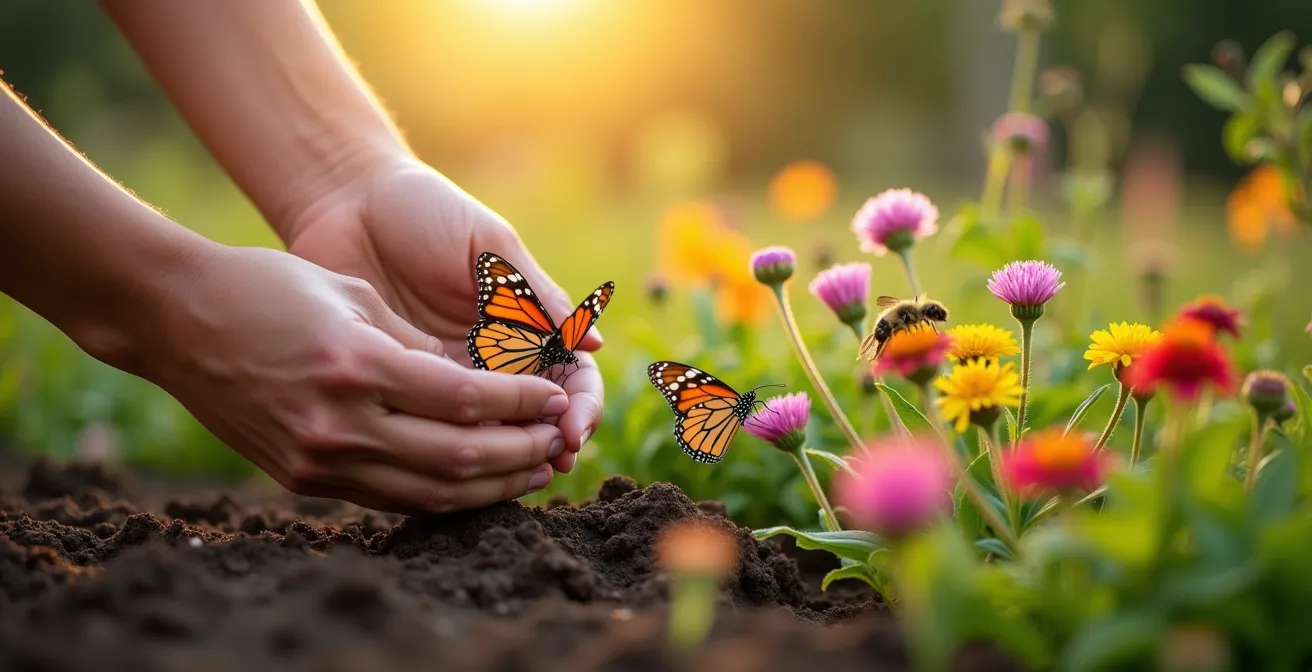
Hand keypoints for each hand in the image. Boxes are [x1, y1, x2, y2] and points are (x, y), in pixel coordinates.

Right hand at [138, 245, 570, 513]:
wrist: (177, 318)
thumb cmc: (269, 287)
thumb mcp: (354, 296)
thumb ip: (418, 346)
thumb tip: (483, 384)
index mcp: (358, 363)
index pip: (466, 400)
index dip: (523, 405)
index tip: (558, 400)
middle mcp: (340, 420)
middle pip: (458, 456)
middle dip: (520, 452)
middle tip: (559, 443)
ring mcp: (317, 457)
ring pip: (428, 492)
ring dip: (490, 487)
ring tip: (532, 472)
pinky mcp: (302, 478)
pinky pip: (389, 498)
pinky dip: (440, 496)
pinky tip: (474, 485)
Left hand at [279, 157, 604, 471]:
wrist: (344, 201)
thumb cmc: (422, 210)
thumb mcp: (486, 246)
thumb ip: (534, 295)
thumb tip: (593, 343)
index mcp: (523, 320)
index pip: (570, 374)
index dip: (580, 404)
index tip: (574, 426)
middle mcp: (492, 355)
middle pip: (540, 413)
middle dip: (552, 441)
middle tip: (550, 461)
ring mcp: (447, 374)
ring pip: (491, 430)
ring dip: (507, 456)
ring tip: (512, 473)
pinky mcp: (400, 385)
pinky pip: (432, 428)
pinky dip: (450, 450)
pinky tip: (456, 464)